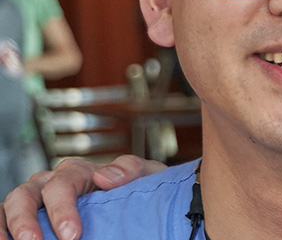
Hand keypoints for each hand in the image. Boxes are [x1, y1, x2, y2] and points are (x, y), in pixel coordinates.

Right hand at [6, 155, 163, 239]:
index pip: (62, 184)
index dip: (62, 209)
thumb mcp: (145, 175)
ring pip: (10, 205)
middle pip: (26, 194)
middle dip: (26, 220)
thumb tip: (105, 177)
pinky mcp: (27, 216)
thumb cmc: (137, 188)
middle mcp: (49, 182)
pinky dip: (1, 229)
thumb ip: (132, 170)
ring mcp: (35, 199)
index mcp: (77, 172)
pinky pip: (4, 219)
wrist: (137, 201)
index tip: (72, 235)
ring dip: (5, 225)